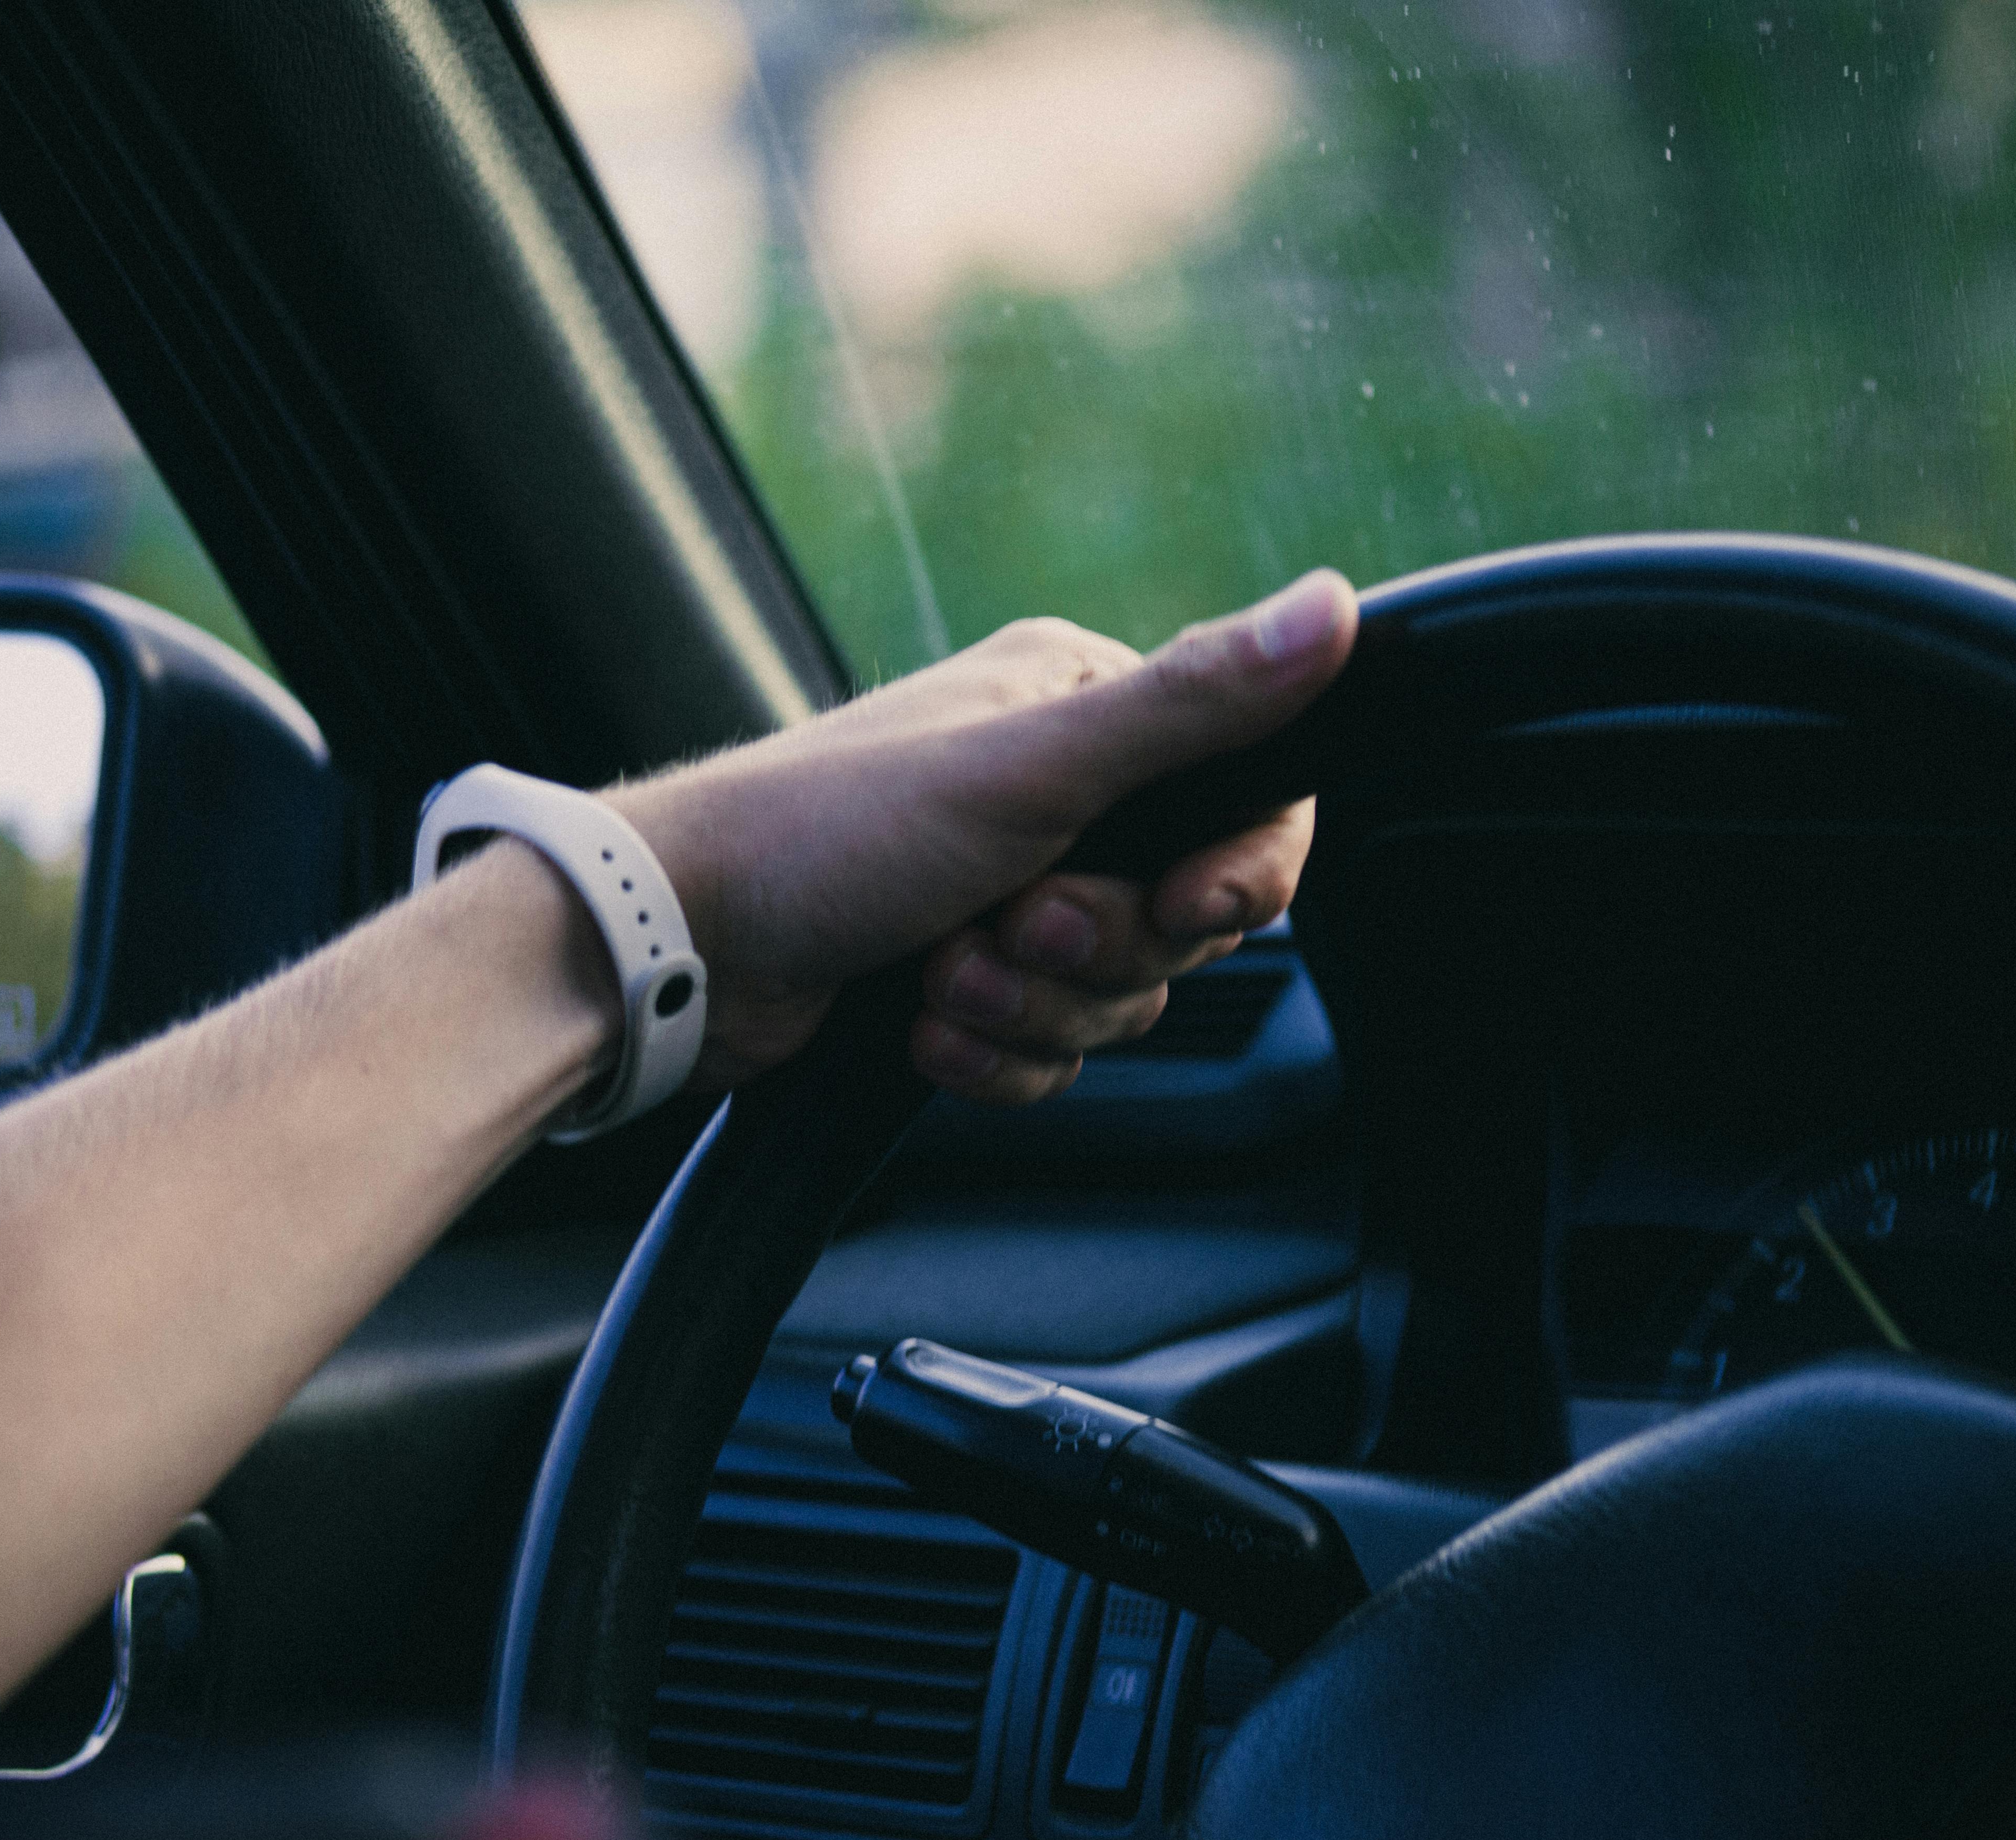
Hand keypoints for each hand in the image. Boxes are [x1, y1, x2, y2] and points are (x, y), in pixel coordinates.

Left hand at [606, 567, 1357, 1103]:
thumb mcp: (1031, 767)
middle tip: (1010, 925)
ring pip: (1114, 994)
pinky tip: (919, 1027)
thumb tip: (1334, 609)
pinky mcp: (961, 976)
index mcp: (1077, 705)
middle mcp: (1050, 788)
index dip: (1235, 879)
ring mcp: (1003, 887)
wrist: (680, 951)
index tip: (1188, 908)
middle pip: (1181, 918)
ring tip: (939, 975)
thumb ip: (1193, 705)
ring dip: (1030, 1007)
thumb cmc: (827, 835)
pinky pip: (1047, 1047)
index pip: (1246, 799)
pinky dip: (991, 1054)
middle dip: (1096, 950)